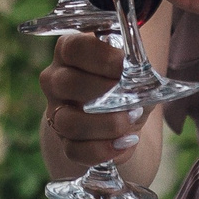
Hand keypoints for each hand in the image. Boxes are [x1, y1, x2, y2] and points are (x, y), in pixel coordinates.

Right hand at [40, 30, 152, 166]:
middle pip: (66, 84)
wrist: (121, 112)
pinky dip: (103, 149)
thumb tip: (143, 84)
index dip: (101, 57)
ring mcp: (56, 112)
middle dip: (102, 91)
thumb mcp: (134, 70)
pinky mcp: (63, 140)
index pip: (73, 48)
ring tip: (132, 119)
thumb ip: (138, 72)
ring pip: (68, 122)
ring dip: (105, 123)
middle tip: (130, 95)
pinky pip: (74, 150)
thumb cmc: (125, 81)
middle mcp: (55, 80)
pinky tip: (126, 141)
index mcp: (68, 51)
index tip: (125, 65)